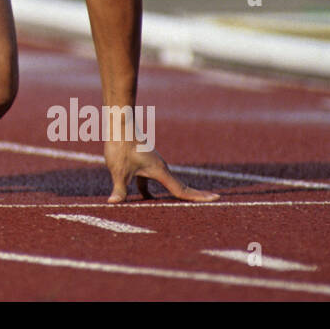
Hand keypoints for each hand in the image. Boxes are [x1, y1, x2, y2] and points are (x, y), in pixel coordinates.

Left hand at [104, 140, 218, 203]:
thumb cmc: (121, 146)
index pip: (181, 190)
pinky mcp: (141, 161)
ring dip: (171, 194)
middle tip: (213, 200)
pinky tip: (144, 197)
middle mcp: (159, 168)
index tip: (216, 199)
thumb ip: (119, 189)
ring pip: (164, 183)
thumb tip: (113, 203)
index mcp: (159, 171)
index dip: (198, 197)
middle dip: (192, 196)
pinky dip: (149, 189)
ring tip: (179, 205)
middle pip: (179, 187)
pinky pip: (149, 179)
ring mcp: (151, 164)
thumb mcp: (119, 170)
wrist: (119, 123)